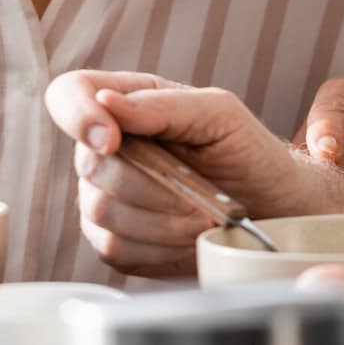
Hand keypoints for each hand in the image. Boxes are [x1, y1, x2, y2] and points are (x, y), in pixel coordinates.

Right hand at [46, 70, 343, 277]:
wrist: (274, 211)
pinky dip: (159, 247)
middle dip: (151, 186)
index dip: (78, 116)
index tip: (113, 141)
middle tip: (200, 198)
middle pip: (90, 165)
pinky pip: (115, 250)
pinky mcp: (115, 242)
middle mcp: (107, 149)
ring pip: (102, 211)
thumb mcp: (220, 114)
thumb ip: (163, 106)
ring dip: (162, 220)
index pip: (69, 95)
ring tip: (204, 219)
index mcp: (125, 102)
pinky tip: (190, 239)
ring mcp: (105, 197)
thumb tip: (107, 103)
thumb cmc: (248, 153)